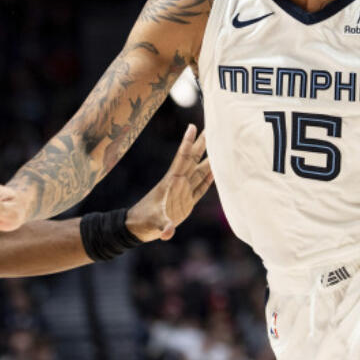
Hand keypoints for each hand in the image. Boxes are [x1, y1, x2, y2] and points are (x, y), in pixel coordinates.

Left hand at [126, 124, 212, 241]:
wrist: (139, 228)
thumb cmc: (145, 221)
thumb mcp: (154, 223)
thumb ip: (164, 227)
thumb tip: (168, 233)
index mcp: (172, 182)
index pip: (182, 158)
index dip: (188, 143)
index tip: (193, 126)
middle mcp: (180, 183)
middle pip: (194, 160)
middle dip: (202, 144)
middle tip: (212, 128)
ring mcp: (184, 192)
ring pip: (200, 172)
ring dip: (210, 159)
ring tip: (220, 147)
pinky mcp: (187, 202)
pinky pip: (201, 187)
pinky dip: (209, 178)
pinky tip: (216, 171)